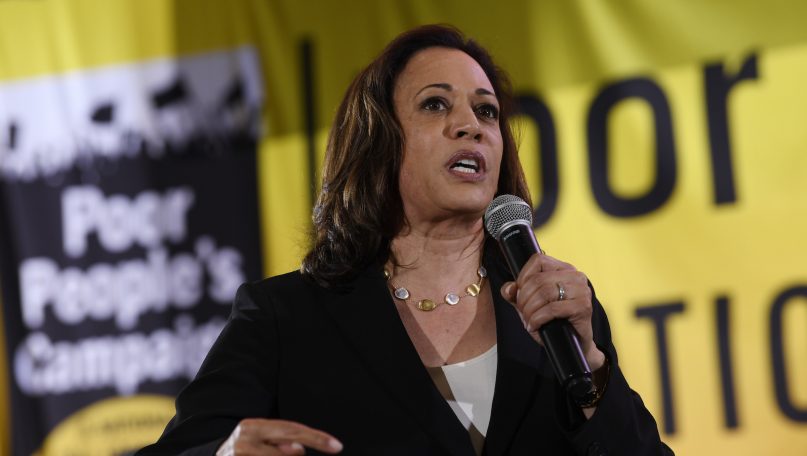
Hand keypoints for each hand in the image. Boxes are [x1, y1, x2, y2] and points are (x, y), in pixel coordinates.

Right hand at [216, 419, 342, 454]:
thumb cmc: (245, 450)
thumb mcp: (261, 440)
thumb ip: (280, 442)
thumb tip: (299, 450)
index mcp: (253, 427)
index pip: (291, 430)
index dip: (316, 438)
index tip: (337, 446)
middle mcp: (245, 440)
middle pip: (287, 446)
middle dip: (311, 444)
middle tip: (334, 448)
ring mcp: (239, 455)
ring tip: (272, 453)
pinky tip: (270, 455)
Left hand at [500, 253, 604, 370]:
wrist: (574, 345)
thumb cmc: (553, 322)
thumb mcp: (530, 305)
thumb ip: (516, 294)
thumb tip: (508, 289)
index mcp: (564, 269)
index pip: (538, 260)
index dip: (523, 276)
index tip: (519, 293)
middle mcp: (576, 276)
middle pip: (538, 279)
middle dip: (523, 299)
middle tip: (522, 312)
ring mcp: (582, 290)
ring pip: (544, 293)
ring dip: (529, 310)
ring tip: (528, 320)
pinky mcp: (583, 307)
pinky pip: (552, 309)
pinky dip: (537, 319)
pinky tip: (534, 326)